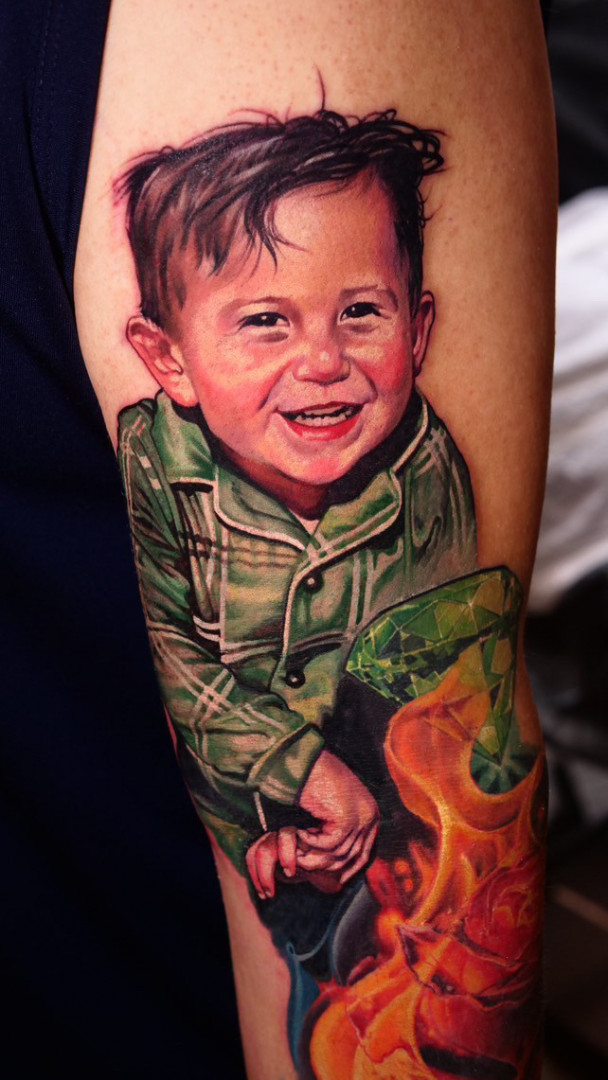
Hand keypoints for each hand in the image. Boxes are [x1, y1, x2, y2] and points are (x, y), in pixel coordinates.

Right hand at [245, 751, 377, 898]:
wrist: (301, 760)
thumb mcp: (330, 809)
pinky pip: (326, 846)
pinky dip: (309, 843)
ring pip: (337, 855)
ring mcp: (361, 817)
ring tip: (294, 851)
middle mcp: (370, 816)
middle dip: (326, 867)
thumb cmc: (310, 782)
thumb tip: (338, 865)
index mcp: (370, 813)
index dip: (347, 870)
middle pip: (351, 858)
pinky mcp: (347, 819)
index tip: (331, 882)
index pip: (365, 854)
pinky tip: (295, 834)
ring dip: (312, 855)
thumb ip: (337, 832)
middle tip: (302, 868)